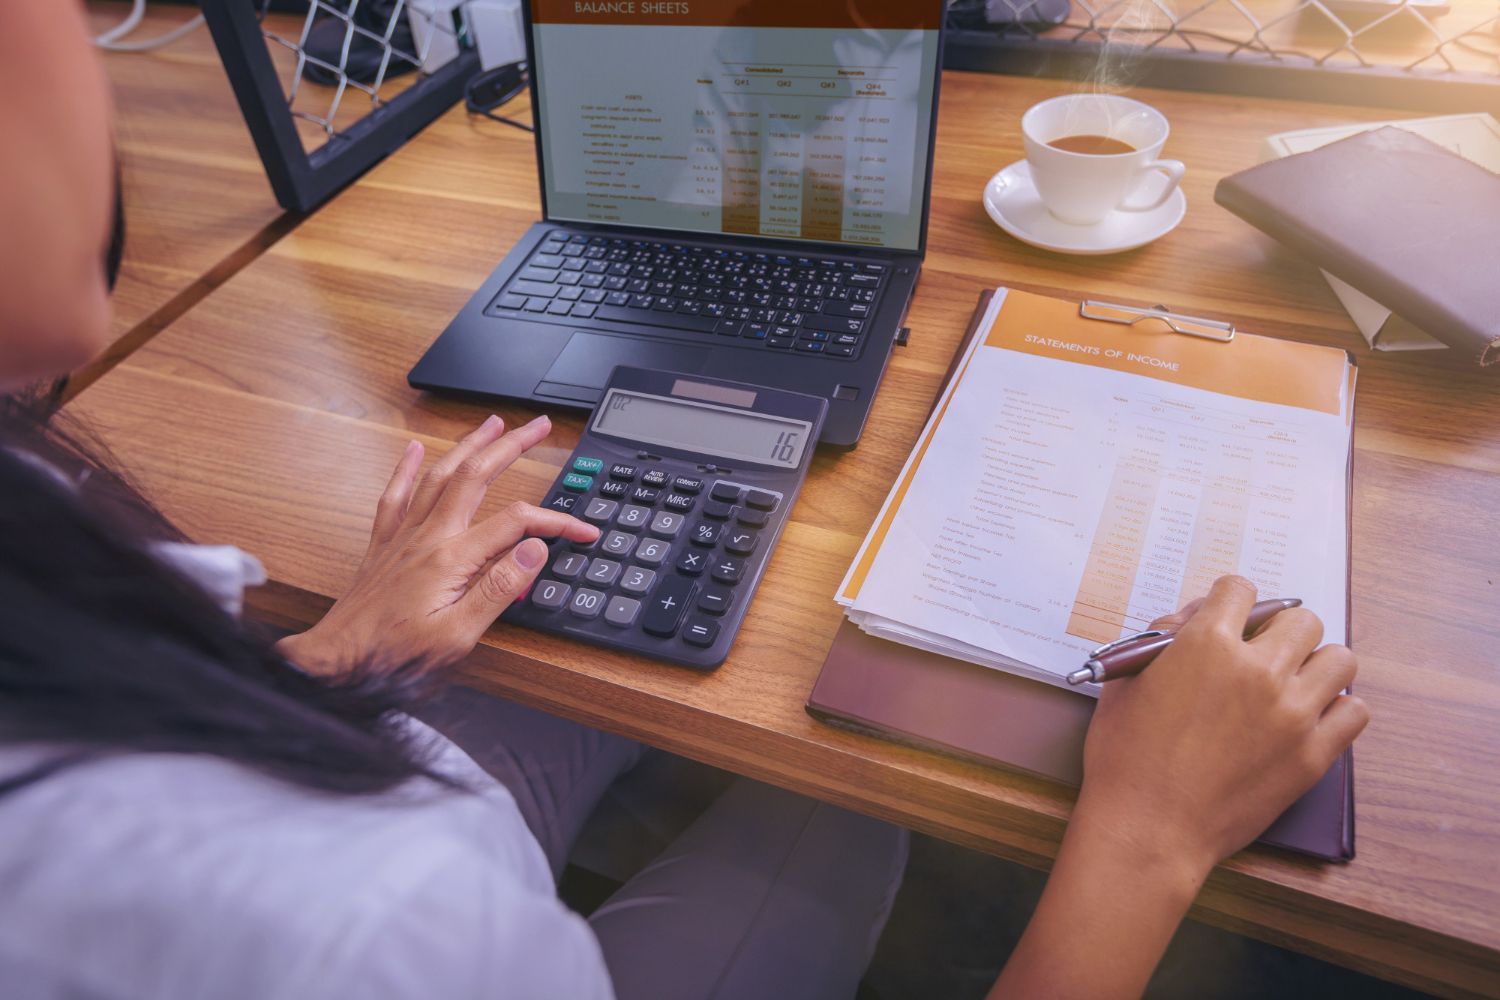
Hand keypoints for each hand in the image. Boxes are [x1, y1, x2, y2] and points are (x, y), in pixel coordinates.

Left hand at [276, 414, 597, 674]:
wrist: (337, 662)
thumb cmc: (395, 655)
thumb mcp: (459, 634)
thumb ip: (499, 588)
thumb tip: (534, 549)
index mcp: (452, 558)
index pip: (517, 524)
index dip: (556, 522)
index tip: (584, 531)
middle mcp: (428, 536)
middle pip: (476, 476)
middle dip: (511, 446)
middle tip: (538, 427)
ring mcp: (404, 536)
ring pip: (440, 475)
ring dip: (469, 445)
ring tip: (492, 424)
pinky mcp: (385, 545)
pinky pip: (397, 494)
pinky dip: (407, 467)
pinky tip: (416, 448)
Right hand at [1074, 575, 1369, 882]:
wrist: (1148, 828)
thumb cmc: (1125, 757)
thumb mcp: (1125, 682)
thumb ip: (1160, 640)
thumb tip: (1192, 619)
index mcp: (1208, 644)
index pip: (1240, 589)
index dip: (1229, 601)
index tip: (1228, 618)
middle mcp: (1259, 670)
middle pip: (1301, 619)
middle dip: (1279, 629)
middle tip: (1261, 653)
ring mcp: (1293, 713)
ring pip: (1340, 658)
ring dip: (1316, 664)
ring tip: (1293, 683)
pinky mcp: (1314, 755)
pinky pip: (1355, 711)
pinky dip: (1338, 709)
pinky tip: (1311, 717)